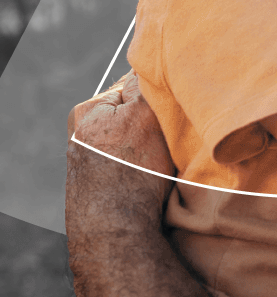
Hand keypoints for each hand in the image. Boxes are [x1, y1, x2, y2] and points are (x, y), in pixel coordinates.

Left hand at [65, 73, 174, 276]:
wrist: (119, 229)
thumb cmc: (132, 170)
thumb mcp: (143, 114)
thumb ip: (145, 85)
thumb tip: (148, 67)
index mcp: (87, 111)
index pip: (131, 85)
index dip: (157, 92)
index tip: (173, 104)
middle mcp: (83, 135)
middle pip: (133, 113)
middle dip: (153, 119)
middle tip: (172, 132)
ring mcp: (92, 162)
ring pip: (136, 139)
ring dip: (154, 144)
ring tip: (165, 157)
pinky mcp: (104, 186)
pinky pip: (133, 164)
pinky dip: (148, 166)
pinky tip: (157, 175)